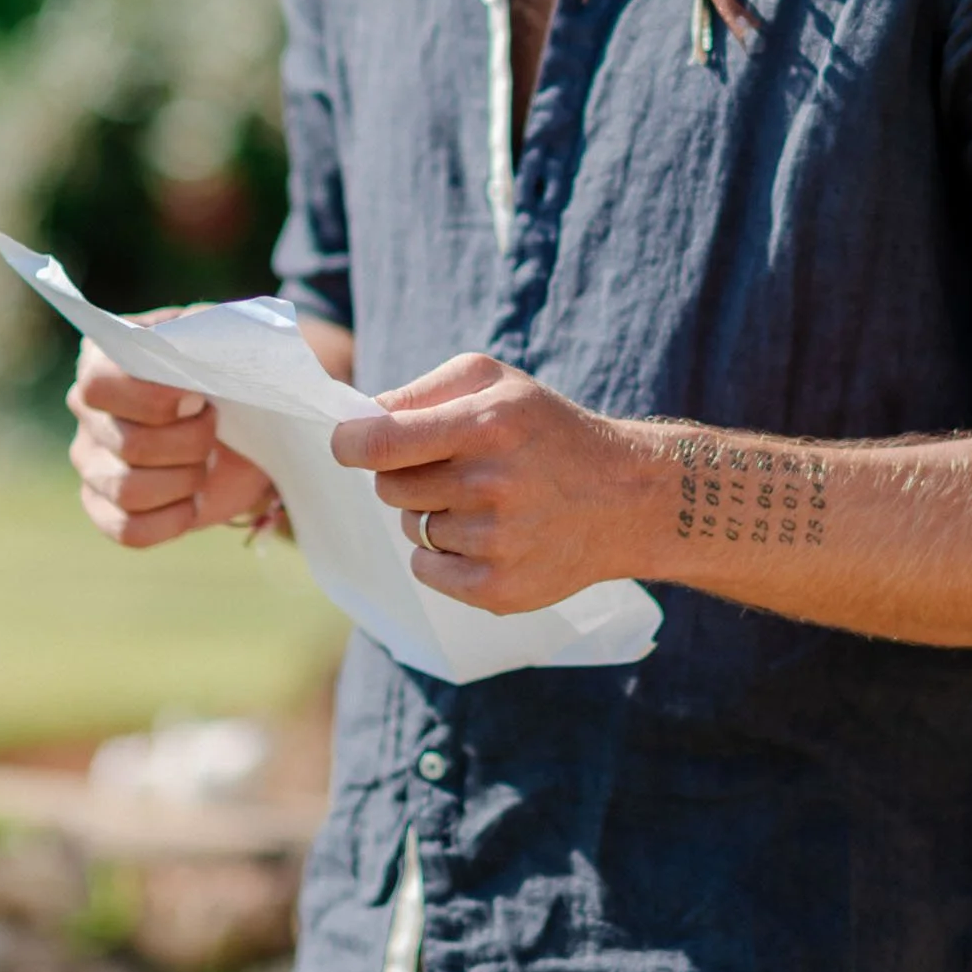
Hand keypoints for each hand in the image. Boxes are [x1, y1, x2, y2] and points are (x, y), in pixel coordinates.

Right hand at [67, 319, 274, 547]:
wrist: (248, 423)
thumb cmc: (229, 371)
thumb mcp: (223, 339)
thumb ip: (203, 333)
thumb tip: (187, 347)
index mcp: (105, 358)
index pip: (99, 383)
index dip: (152, 398)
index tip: (199, 396)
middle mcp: (88, 411)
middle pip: (128, 443)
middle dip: (189, 441)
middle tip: (214, 426)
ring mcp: (92, 462)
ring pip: (128, 490)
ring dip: (185, 479)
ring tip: (206, 462)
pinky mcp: (105, 507)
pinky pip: (129, 531)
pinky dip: (173, 519)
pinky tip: (194, 499)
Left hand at [331, 354, 653, 612]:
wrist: (624, 496)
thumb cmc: (546, 430)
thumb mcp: (497, 382)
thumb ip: (425, 390)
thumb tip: (362, 418)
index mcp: (489, 424)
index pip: (384, 442)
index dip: (351, 443)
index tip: (347, 444)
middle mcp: (493, 484)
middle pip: (390, 487)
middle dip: (404, 474)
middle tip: (450, 467)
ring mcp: (497, 543)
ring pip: (410, 527)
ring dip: (429, 513)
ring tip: (482, 501)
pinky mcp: (500, 589)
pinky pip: (426, 570)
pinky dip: (440, 555)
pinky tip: (483, 536)